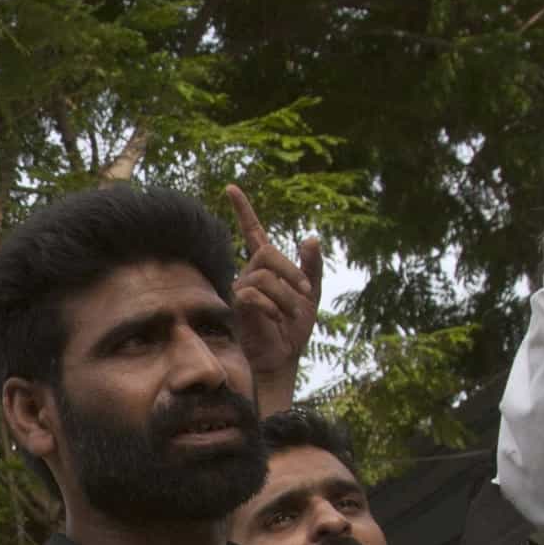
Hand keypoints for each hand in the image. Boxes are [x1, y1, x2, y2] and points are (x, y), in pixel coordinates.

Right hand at [224, 187, 321, 408]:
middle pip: (266, 252)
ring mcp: (240, 289)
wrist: (284, 357)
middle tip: (306, 292)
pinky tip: (277, 320)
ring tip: (291, 314)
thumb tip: (311, 237)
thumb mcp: (312, 294)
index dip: (243, 210)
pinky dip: (272, 306)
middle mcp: (249, 273)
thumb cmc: (295, 327)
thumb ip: (312, 266)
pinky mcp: (237, 307)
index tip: (231, 188)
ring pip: (263, 275)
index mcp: (266, 267)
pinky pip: (253, 294)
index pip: (253, 232)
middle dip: (290, 271)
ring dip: (286, 295)